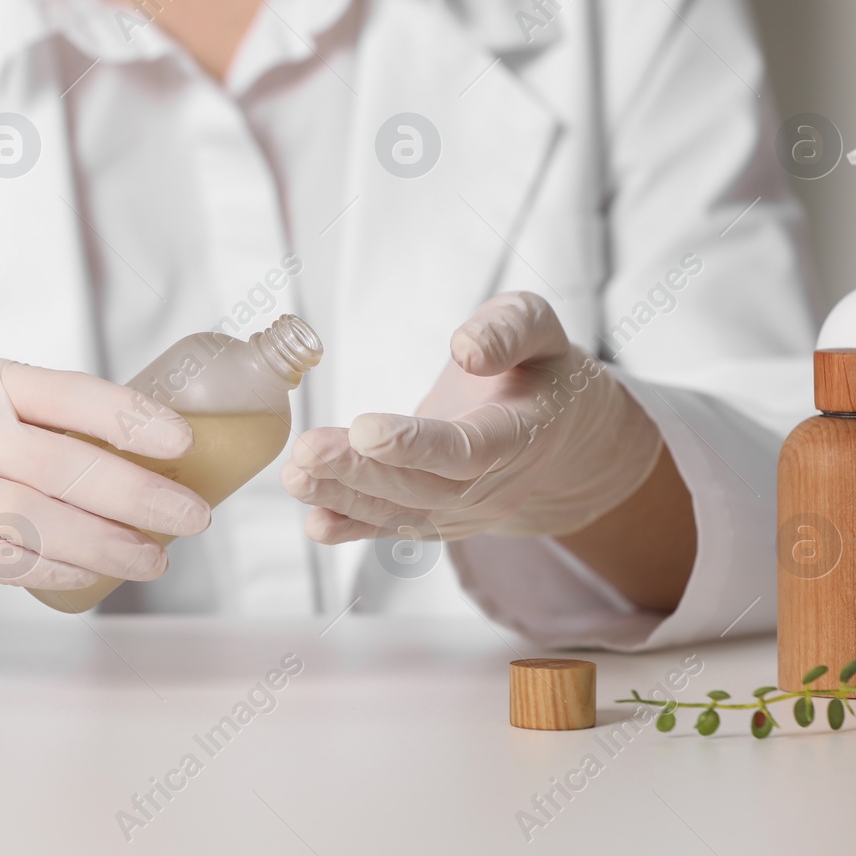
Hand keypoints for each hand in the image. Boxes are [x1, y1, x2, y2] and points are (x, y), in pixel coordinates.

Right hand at [0, 358, 210, 614]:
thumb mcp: (1, 421)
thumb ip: (63, 430)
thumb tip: (172, 462)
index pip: (66, 391)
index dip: (128, 417)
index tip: (182, 442)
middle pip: (55, 461)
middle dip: (133, 493)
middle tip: (191, 517)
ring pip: (31, 517)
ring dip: (103, 543)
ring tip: (153, 559)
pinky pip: (0, 559)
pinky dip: (53, 570)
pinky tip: (91, 577)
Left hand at [281, 292, 662, 544]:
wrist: (559, 427)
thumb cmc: (538, 366)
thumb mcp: (538, 326)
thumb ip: (509, 329)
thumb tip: (467, 348)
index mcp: (522, 431)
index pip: (470, 449)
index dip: (417, 445)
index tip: (364, 429)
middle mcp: (495, 483)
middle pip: (425, 488)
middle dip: (362, 472)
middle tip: (307, 451)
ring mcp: (466, 509)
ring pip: (402, 512)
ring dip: (345, 498)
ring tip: (296, 476)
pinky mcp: (439, 517)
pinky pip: (394, 529)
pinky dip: (352, 528)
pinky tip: (313, 521)